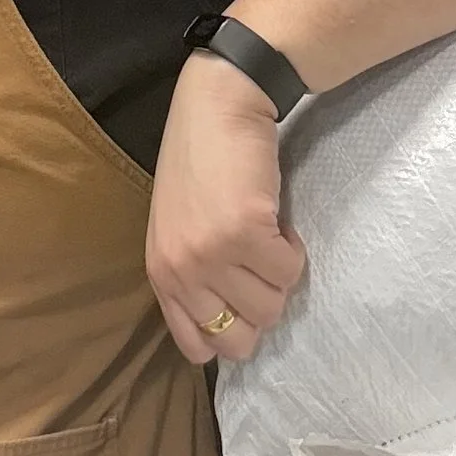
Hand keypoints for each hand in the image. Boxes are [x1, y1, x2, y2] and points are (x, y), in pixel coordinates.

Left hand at [146, 49, 305, 365]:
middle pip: (239, 341)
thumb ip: (193, 278)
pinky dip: (294, 248)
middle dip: (261, 309)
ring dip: (280, 275)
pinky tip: (276, 219)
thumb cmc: (199, 164)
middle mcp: (181, 272)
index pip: (196, 347)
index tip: (244, 301)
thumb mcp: (179, 230)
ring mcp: (211, 254)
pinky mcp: (246, 232)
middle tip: (260, 268)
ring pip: (272, 307)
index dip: (230, 333)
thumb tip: (232, 330)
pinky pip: (290, 271)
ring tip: (266, 234)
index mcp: (161, 275)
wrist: (217, 108)